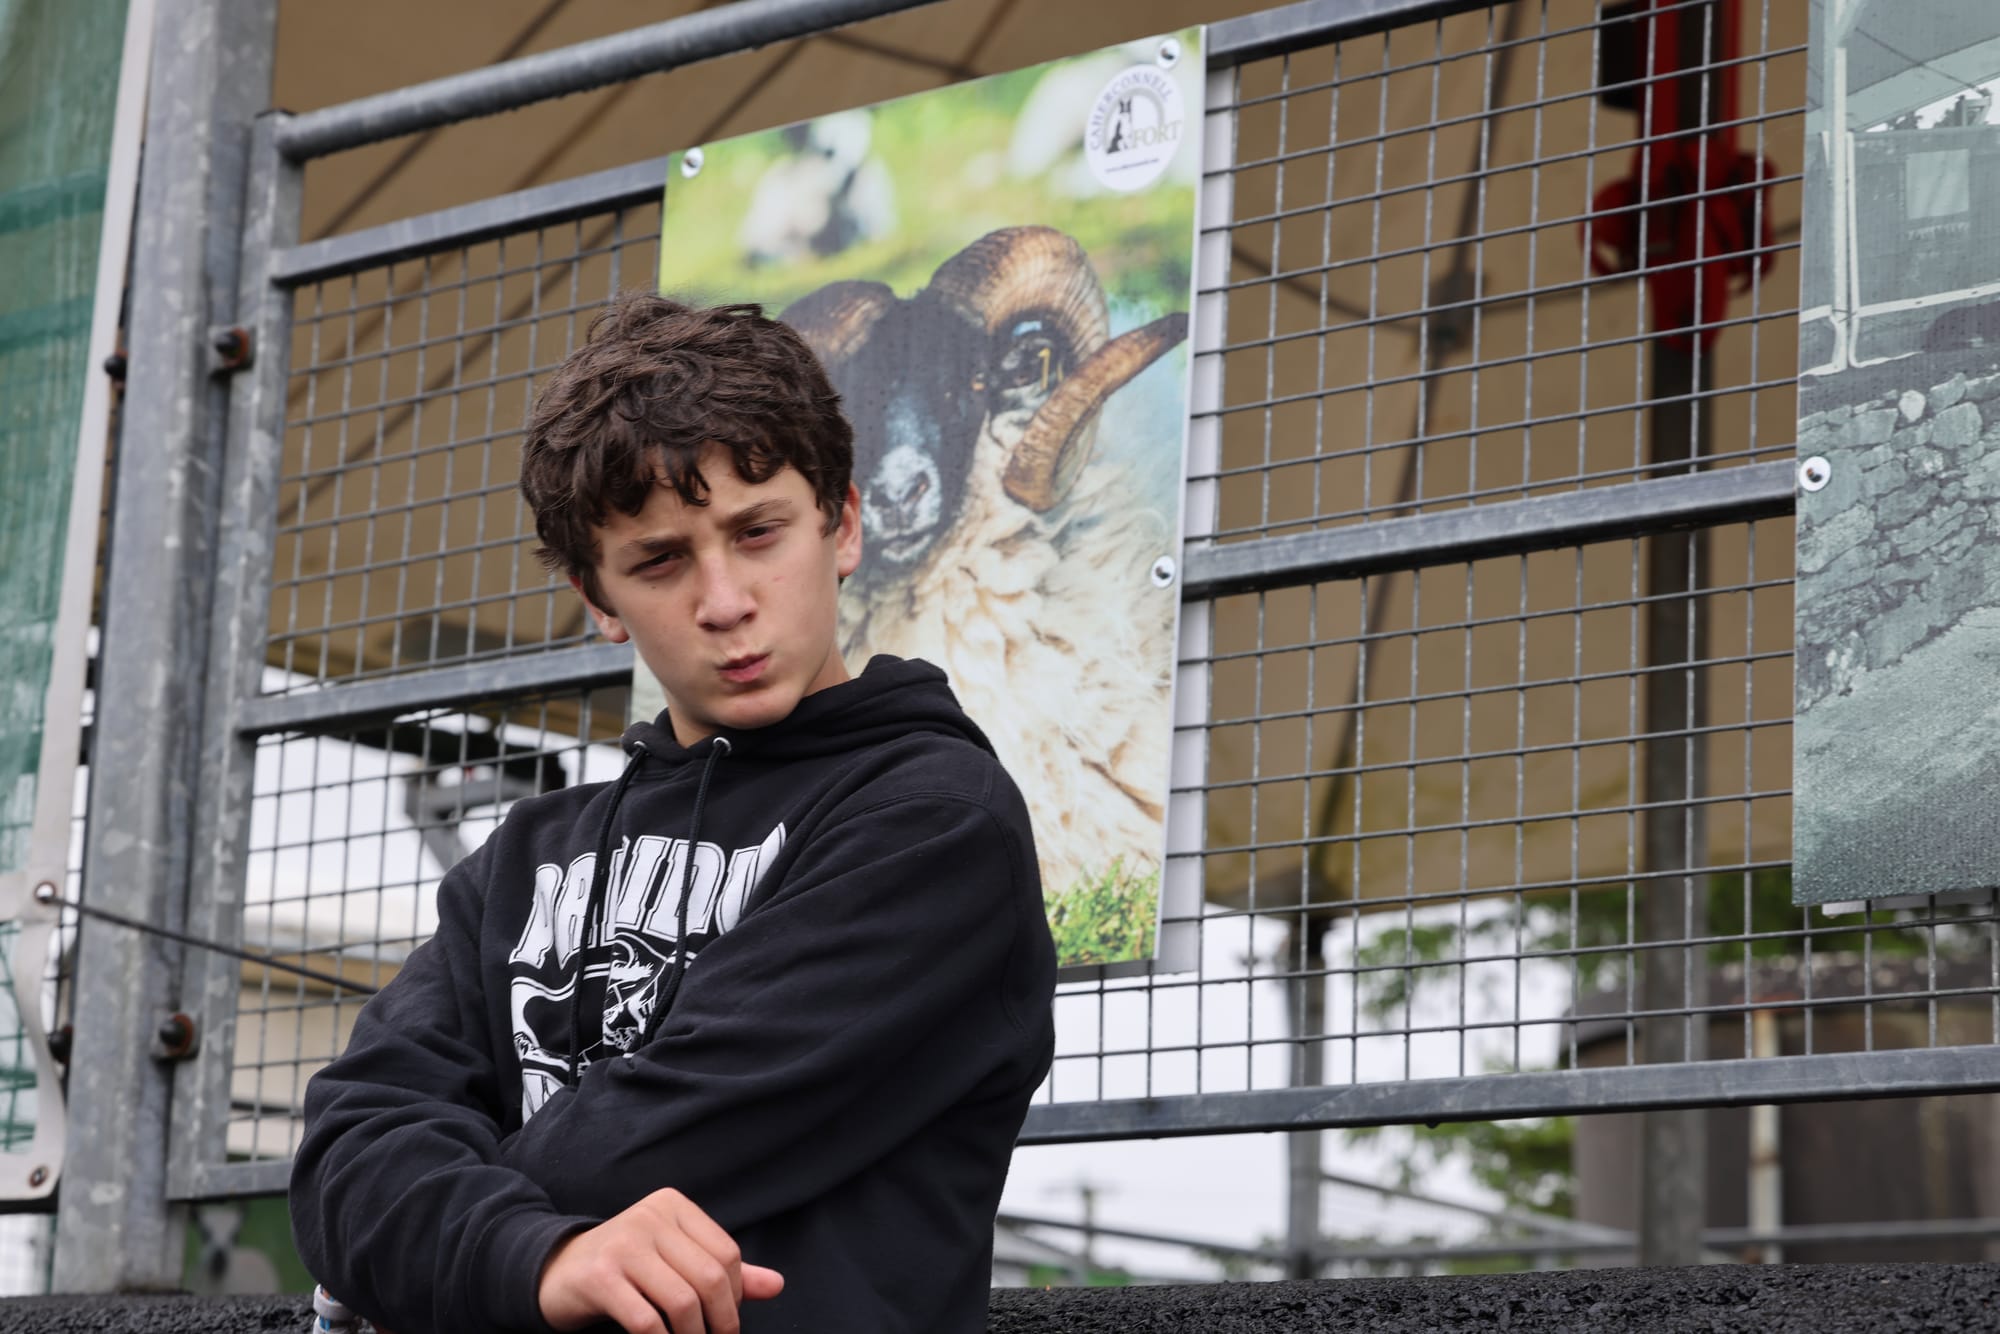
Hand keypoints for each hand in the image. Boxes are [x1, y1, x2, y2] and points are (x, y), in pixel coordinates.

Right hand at [537, 1188, 783, 1333]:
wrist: (557, 1271)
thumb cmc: (625, 1267)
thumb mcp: (673, 1258)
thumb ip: (721, 1270)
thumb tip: (776, 1285)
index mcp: (673, 1206)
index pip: (727, 1254)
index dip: (735, 1296)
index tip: (724, 1321)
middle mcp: (650, 1216)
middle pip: (710, 1278)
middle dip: (720, 1321)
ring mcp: (623, 1244)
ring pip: (683, 1301)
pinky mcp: (600, 1277)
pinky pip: (647, 1321)